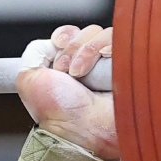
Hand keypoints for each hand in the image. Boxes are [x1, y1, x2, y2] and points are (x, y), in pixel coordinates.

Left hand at [16, 24, 117, 160]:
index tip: (58, 49)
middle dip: (74, 47)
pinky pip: (123, 41)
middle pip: (90, 31)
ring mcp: (114, 64)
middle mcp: (94, 63)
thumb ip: (34, 54)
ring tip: (82, 75)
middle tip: (68, 72)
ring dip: (88, 51)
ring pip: (105, 34)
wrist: (83, 130)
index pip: (73, 32)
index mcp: (71, 65)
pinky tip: (102, 68)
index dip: (65, 36)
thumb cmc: (58, 113)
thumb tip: (49, 41)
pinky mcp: (132, 65)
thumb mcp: (29, 80)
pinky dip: (108, 48)